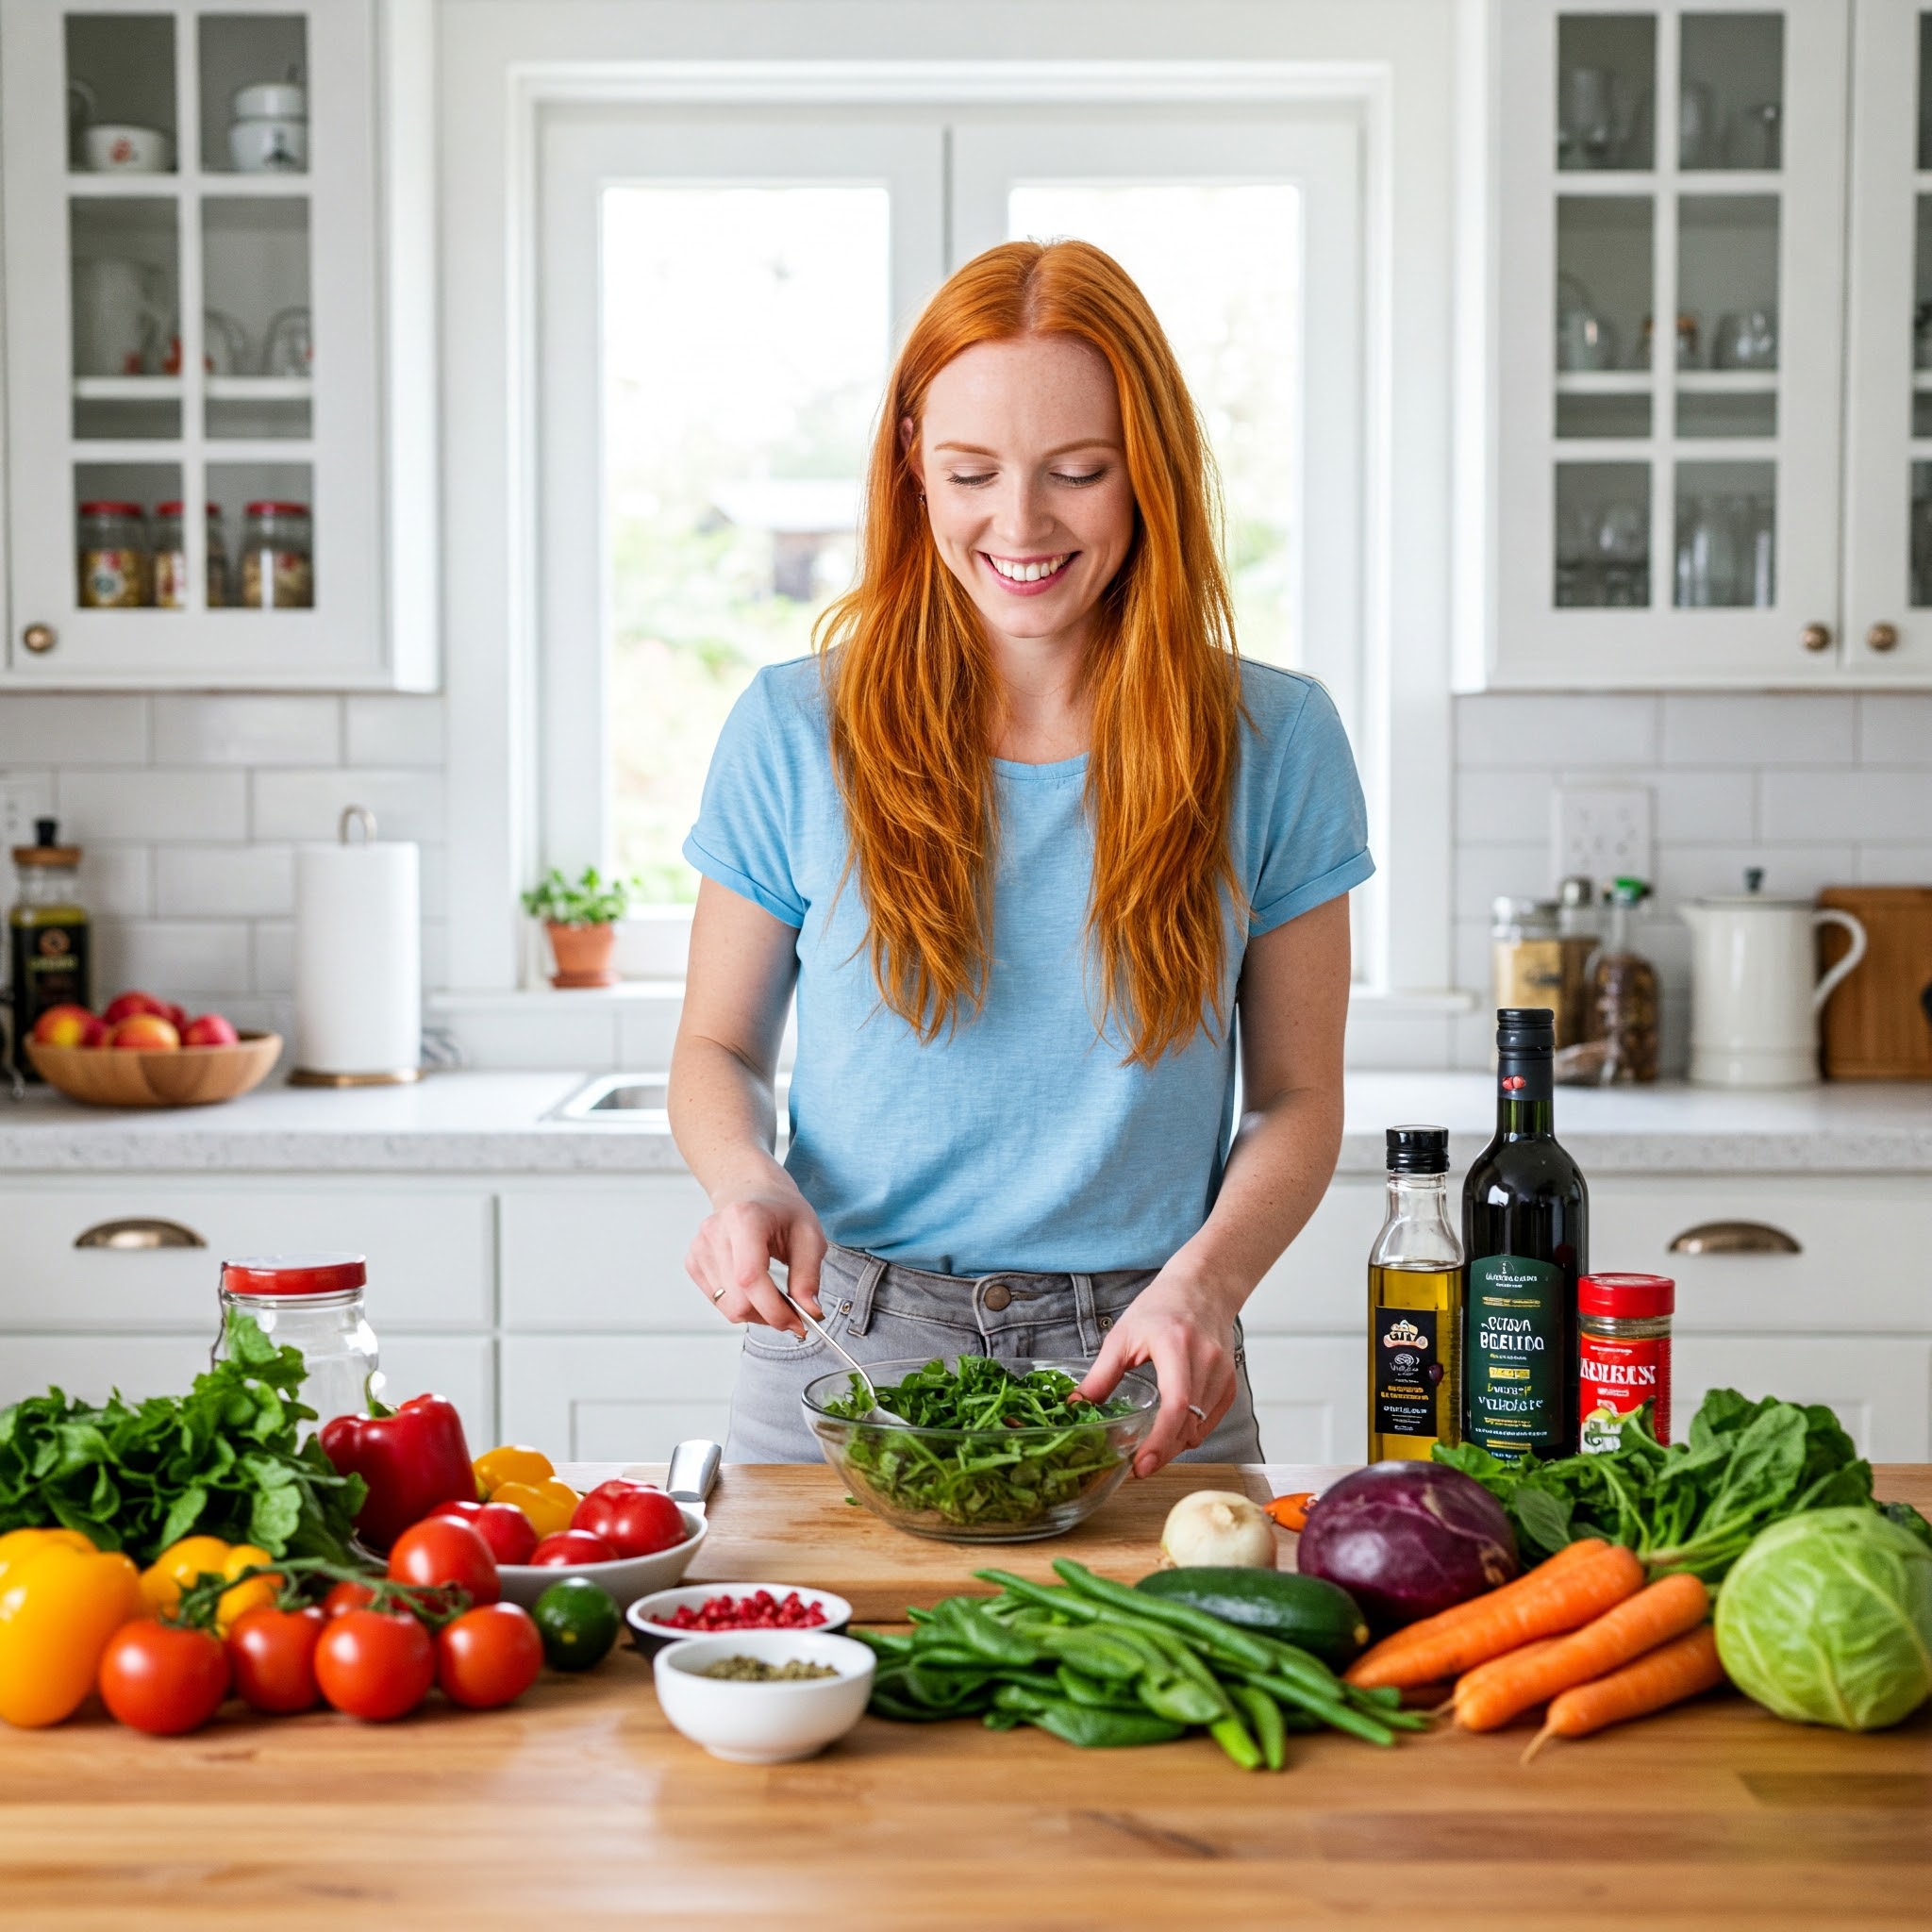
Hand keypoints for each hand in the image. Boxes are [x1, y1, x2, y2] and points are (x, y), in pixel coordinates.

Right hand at [684, 1186, 827, 1336]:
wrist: (751, 1191)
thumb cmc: (782, 1212)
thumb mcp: (809, 1236)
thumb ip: (809, 1276)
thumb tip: (810, 1312)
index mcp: (745, 1218)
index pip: (749, 1279)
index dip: (773, 1309)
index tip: (797, 1322)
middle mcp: (715, 1231)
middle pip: (737, 1301)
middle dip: (768, 1314)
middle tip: (790, 1310)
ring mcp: (699, 1247)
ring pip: (727, 1307)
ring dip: (755, 1311)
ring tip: (773, 1292)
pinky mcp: (693, 1261)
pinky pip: (717, 1301)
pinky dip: (739, 1303)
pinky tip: (752, 1285)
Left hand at [1075, 1269, 1241, 1476]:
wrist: (1203, 1288)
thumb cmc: (1162, 1307)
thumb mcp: (1123, 1336)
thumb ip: (1101, 1375)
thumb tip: (1076, 1407)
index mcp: (1176, 1346)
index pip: (1176, 1404)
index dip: (1159, 1440)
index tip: (1140, 1464)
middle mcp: (1206, 1360)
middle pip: (1189, 1423)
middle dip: (1163, 1451)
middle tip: (1137, 1465)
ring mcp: (1222, 1373)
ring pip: (1201, 1427)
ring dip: (1176, 1444)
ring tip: (1151, 1447)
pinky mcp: (1229, 1382)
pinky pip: (1212, 1421)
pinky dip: (1192, 1433)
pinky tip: (1172, 1432)